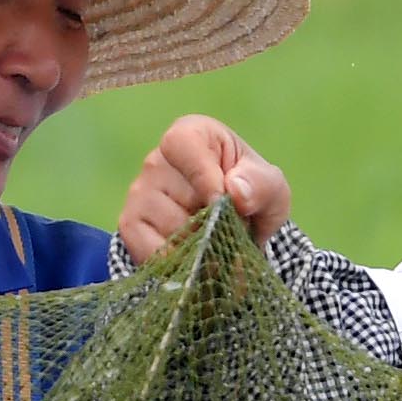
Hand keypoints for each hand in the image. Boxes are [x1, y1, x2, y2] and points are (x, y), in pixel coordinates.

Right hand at [117, 116, 288, 272]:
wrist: (236, 224)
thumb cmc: (251, 194)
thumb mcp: (272, 188)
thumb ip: (262, 185)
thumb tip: (234, 190)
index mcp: (191, 135)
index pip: (183, 145)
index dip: (203, 177)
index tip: (223, 202)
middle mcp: (157, 160)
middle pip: (182, 201)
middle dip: (214, 225)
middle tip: (231, 228)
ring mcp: (138, 193)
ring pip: (171, 232)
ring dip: (201, 248)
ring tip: (215, 240)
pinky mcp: (130, 226)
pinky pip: (153, 254)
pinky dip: (181, 265)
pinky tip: (195, 255)